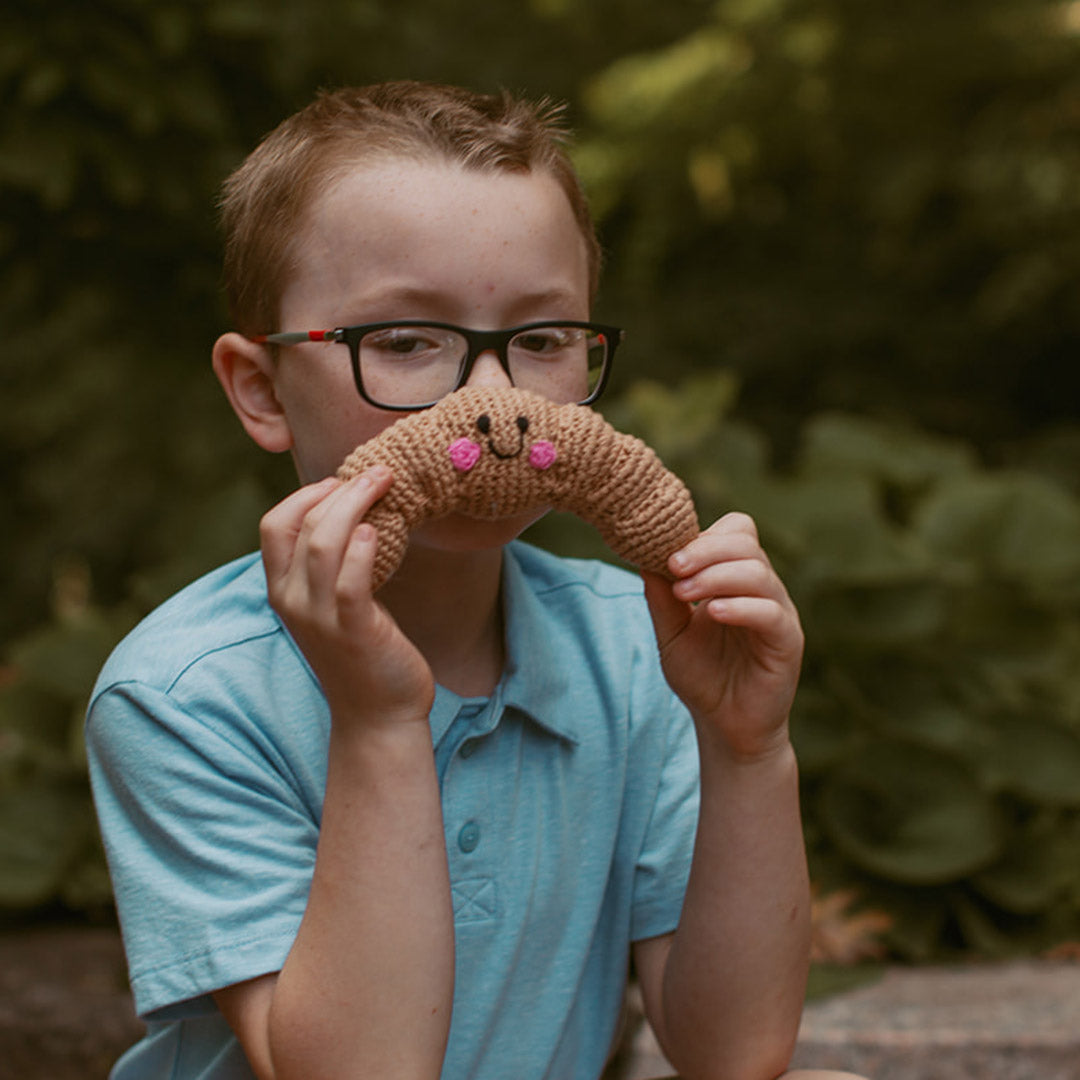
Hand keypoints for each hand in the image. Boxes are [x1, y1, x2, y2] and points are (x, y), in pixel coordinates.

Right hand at [260, 467, 434, 725]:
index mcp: (283, 591)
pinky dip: (363, 550)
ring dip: (355, 506)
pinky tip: (379, 530)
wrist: (378, 715)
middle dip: (339, 490)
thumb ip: (330, 565)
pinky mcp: (354, 632)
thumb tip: (353, 512)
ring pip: (323, 545)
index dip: (306, 494)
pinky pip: (351, 582)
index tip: (342, 481)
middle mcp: (292, 602)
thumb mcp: (332, 604)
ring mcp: (320, 619)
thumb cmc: (362, 652)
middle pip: (300, 526)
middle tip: (377, 472)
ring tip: (385, 485)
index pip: (274, 525)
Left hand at [642, 512, 803, 761]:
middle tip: (673, 567)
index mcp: (736, 578)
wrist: (725, 726)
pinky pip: (771, 612)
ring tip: (684, 592)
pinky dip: (740, 606)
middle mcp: (762, 589)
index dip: (702, 535)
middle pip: (746, 543)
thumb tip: (642, 556)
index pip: (735, 531)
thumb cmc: (702, 677)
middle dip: (706, 550)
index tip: (667, 554)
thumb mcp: (671, 633)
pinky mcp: (788, 641)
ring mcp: (778, 612)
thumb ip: (660, 597)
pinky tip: (712, 613)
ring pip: (758, 572)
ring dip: (716, 576)